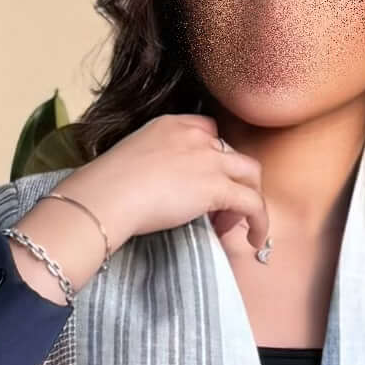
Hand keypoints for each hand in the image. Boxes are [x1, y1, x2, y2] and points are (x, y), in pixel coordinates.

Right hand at [53, 112, 267, 267]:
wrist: (106, 195)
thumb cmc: (106, 185)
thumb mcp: (130, 159)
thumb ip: (151, 165)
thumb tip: (158, 189)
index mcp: (171, 124)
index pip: (209, 131)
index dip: (213, 158)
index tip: (204, 181)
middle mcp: (197, 137)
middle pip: (232, 154)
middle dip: (230, 181)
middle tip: (215, 210)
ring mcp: (210, 160)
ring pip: (250, 174)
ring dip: (246, 199)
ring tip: (230, 225)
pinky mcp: (218, 187)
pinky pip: (253, 203)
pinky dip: (259, 222)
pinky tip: (254, 239)